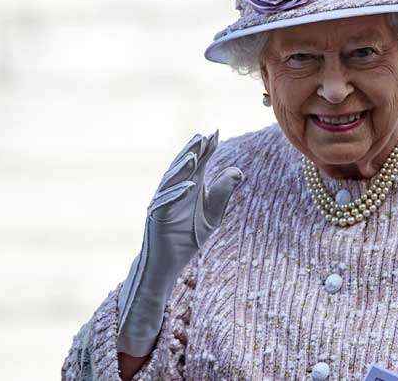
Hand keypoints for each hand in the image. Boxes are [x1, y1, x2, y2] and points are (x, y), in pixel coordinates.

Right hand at [116, 130, 243, 356]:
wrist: (169, 263)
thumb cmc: (188, 237)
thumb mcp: (213, 214)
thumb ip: (223, 192)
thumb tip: (239, 171)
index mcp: (189, 187)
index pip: (199, 163)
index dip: (207, 149)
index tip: (216, 133)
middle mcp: (174, 190)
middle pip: (184, 167)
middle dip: (193, 151)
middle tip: (203, 136)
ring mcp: (163, 202)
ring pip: (172, 181)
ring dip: (183, 167)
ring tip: (194, 154)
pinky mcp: (157, 216)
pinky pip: (166, 202)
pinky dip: (177, 194)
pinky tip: (190, 186)